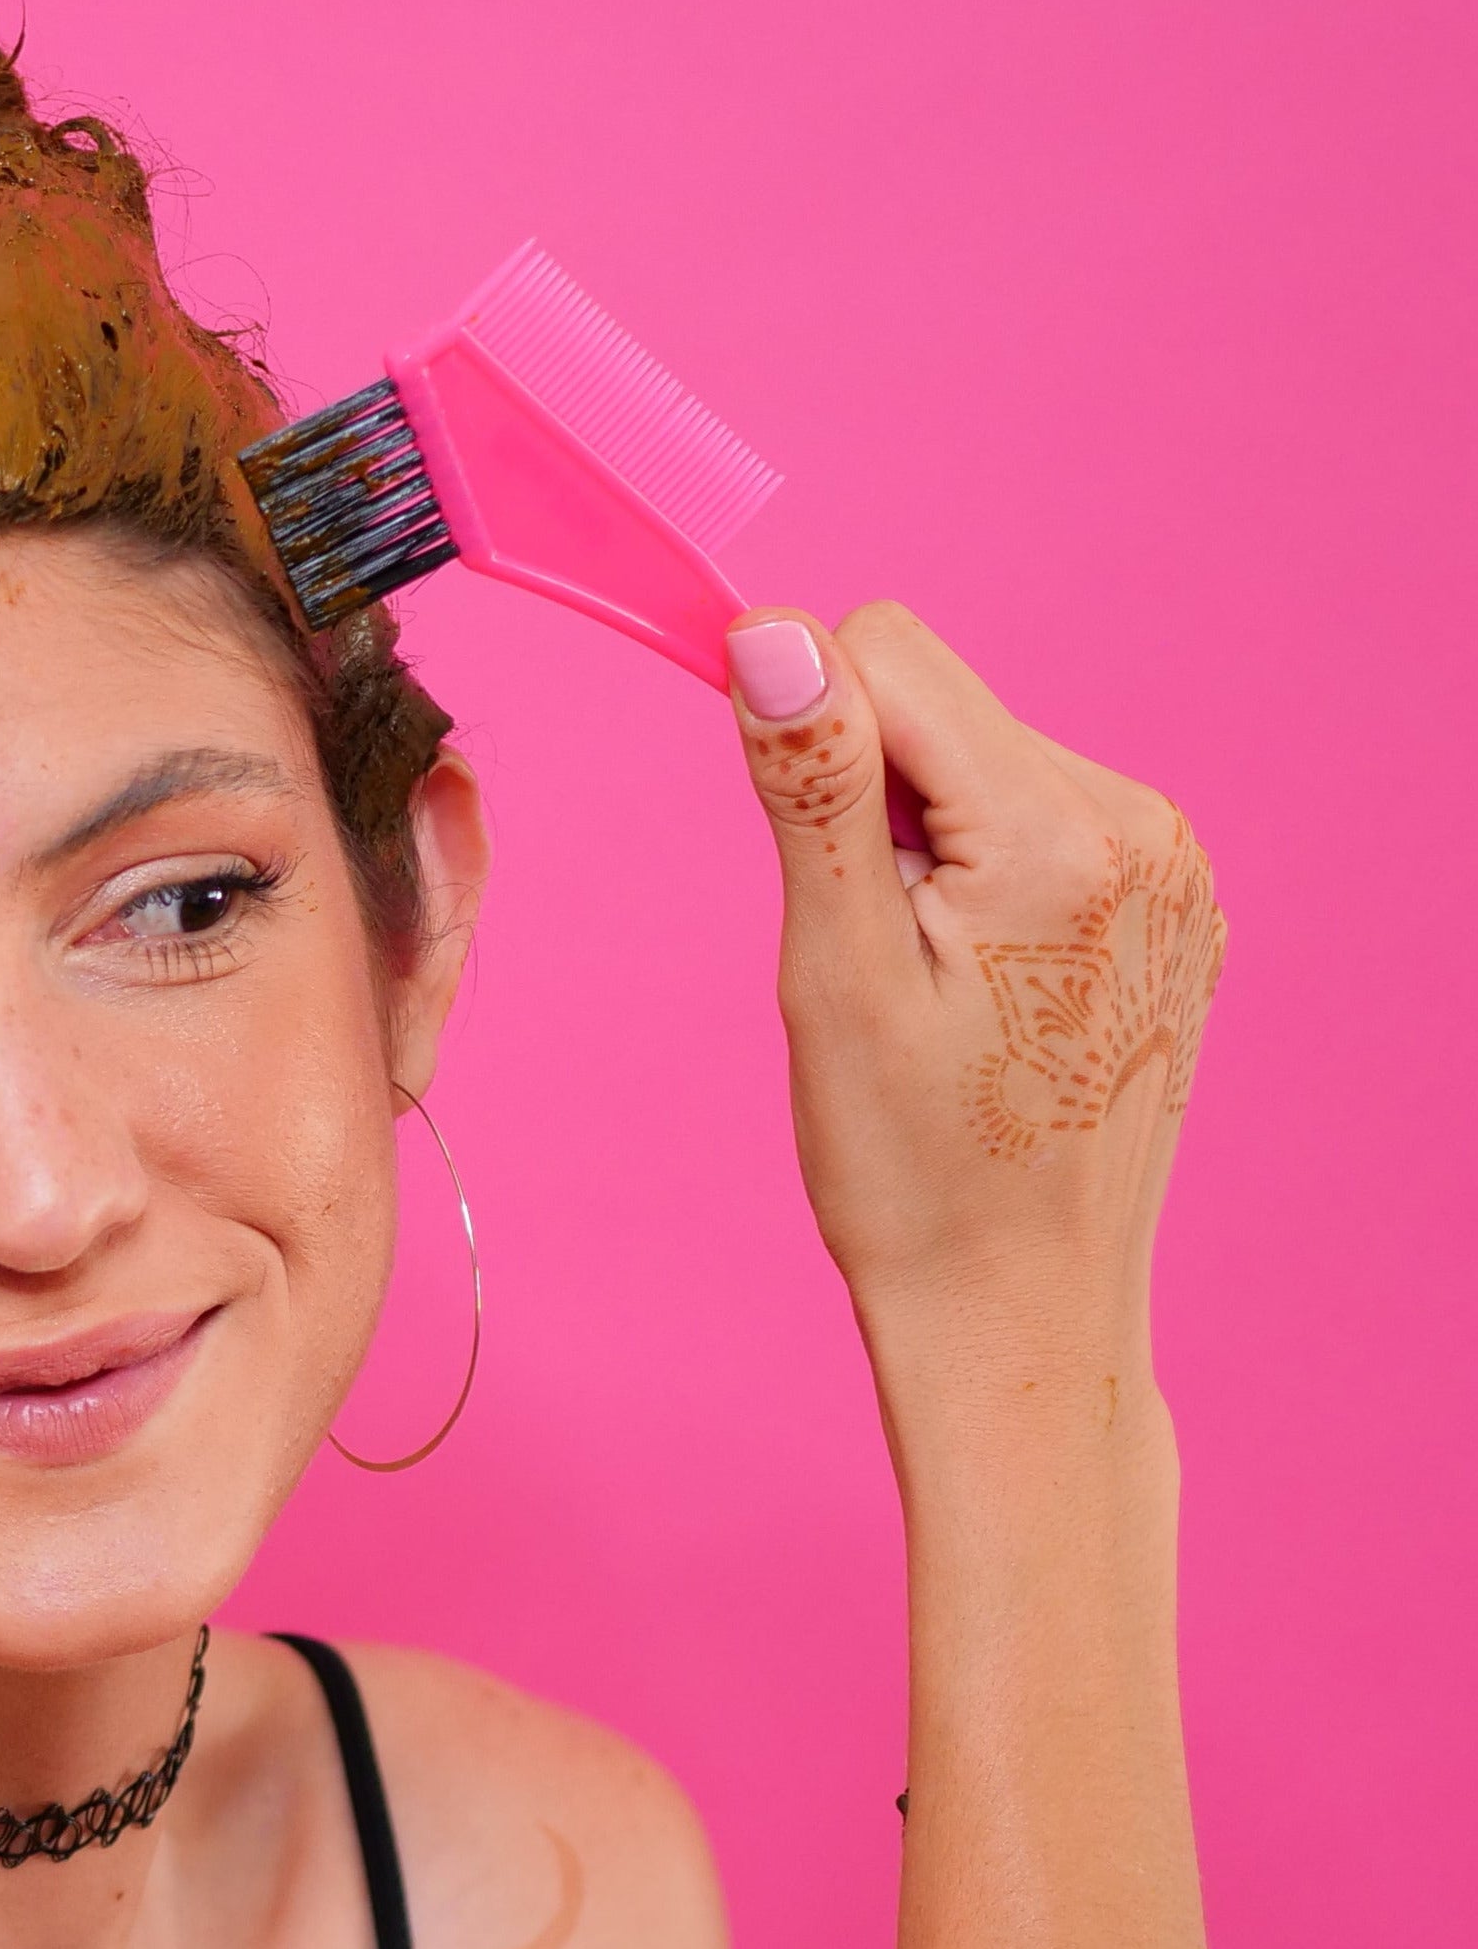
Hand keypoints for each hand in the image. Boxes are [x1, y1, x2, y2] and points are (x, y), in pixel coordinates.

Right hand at [724, 604, 1225, 1353]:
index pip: (886, 652)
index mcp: (1062, 834)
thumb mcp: (837, 975)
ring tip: (928, 985)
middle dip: (873, 802)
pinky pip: (1041, 822)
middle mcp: (1145, 825)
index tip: (790, 850)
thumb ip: (815, 788)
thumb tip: (772, 635)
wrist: (1018, 1312)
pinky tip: (980, 992)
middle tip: (872, 950)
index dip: (802, 729)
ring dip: (926, 845)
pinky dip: (985, 880)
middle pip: (941, 703)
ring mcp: (1176, 868)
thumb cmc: (915, 1175)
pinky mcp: (1174, 906)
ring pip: (986, 760)